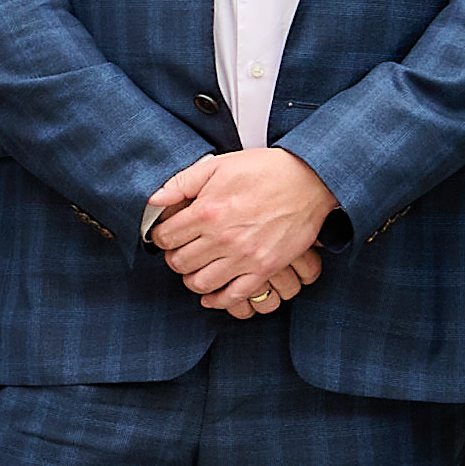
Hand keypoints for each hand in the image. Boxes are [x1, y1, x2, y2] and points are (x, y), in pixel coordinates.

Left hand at [149, 149, 339, 312]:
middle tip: (180, 250)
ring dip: (191, 278)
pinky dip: (218, 299)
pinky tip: (211, 294)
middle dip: (174, 257)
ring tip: (195, 268)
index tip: (166, 234)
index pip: (165, 237)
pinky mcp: (265, 268)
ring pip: (200, 283)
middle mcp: (223, 237)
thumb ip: (181, 183)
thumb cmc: (265, 170)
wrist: (310, 180)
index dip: (160, 237)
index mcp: (207, 211)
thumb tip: (153, 201)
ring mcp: (245, 256)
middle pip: (179, 263)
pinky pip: (233, 296)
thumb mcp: (218, 166)